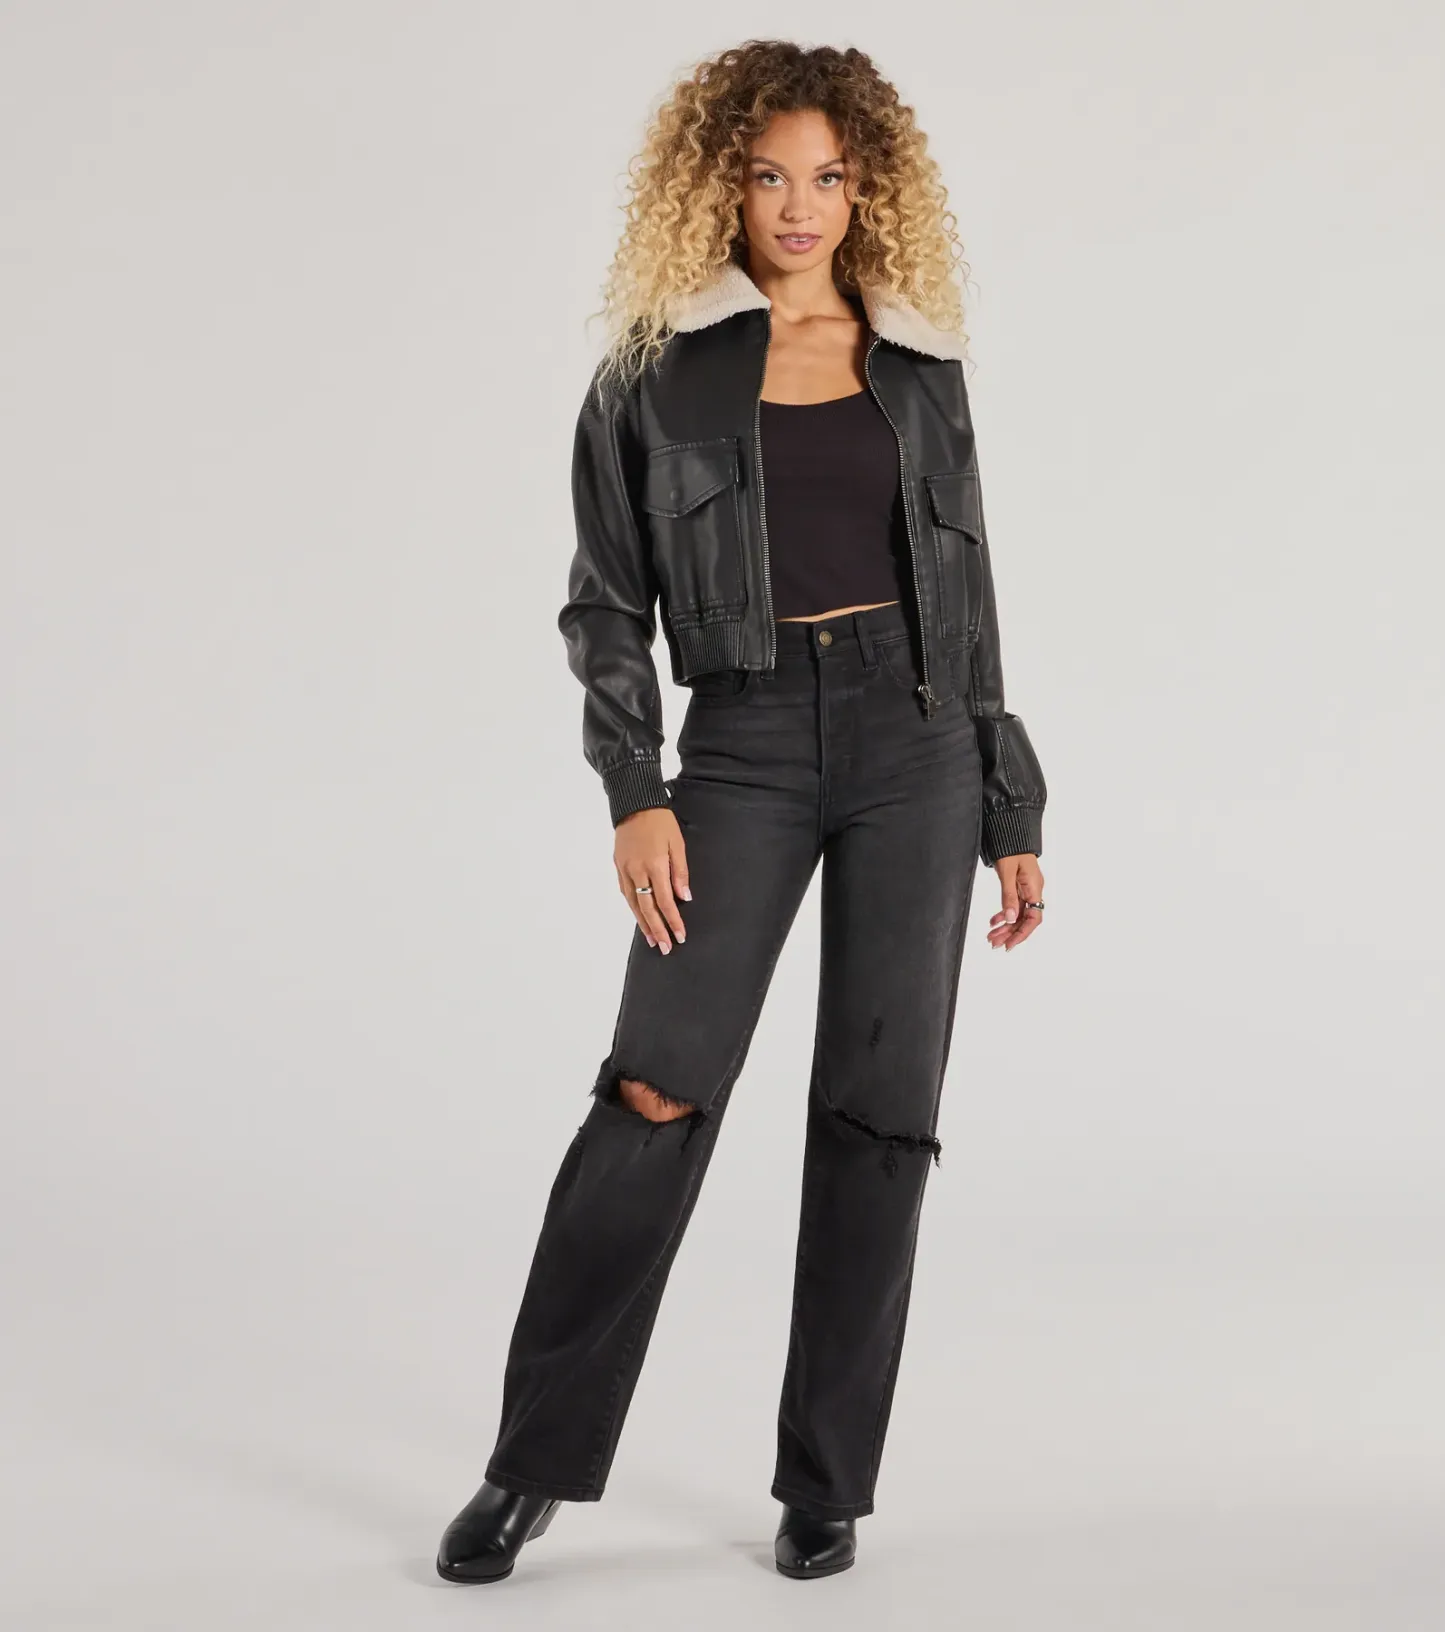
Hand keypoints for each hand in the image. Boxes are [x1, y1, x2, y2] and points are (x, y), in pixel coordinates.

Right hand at [614, 806, 690, 953]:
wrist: (634, 804)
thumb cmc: (660, 821)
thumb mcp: (678, 843)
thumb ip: (681, 872)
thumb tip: (684, 897)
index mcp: (655, 865)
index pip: (665, 901)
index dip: (673, 920)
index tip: (680, 935)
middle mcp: (637, 871)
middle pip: (648, 908)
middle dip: (658, 930)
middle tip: (665, 948)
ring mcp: (625, 870)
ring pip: (634, 904)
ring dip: (643, 924)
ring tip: (652, 940)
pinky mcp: (618, 866)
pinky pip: (626, 893)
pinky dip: (633, 908)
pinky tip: (639, 918)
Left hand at [987, 853, 1044, 951]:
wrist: (1011, 830)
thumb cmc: (1011, 847)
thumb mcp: (1007, 872)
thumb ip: (1008, 896)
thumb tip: (1009, 919)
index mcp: (1034, 888)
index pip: (1033, 918)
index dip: (1022, 933)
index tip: (1010, 944)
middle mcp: (1033, 891)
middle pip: (1024, 919)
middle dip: (1009, 933)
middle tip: (993, 943)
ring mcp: (1026, 889)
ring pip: (1017, 914)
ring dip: (1005, 926)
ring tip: (990, 936)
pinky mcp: (1018, 886)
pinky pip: (1013, 905)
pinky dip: (1003, 914)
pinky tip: (993, 921)